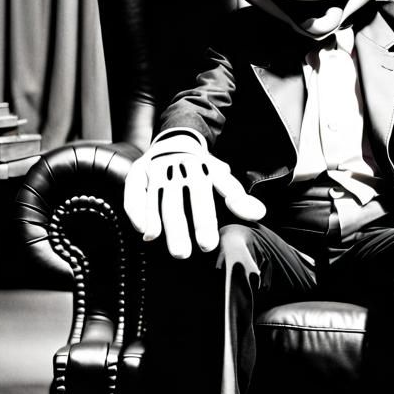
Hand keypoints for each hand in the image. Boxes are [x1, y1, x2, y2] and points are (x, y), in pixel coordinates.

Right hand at [123, 146, 264, 258]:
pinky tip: (145, 232)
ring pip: (157, 201)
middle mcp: (177, 167)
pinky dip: (137, 212)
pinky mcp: (138, 173)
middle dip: (180, 229)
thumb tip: (259, 214)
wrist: (176, 139)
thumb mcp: (221, 176)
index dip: (205, 221)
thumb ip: (237, 197)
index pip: (203, 197)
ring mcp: (156, 169)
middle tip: (184, 254)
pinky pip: (134, 193)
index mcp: (200, 168)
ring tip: (165, 248)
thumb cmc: (202, 167)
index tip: (208, 246)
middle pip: (177, 203)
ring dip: (159, 225)